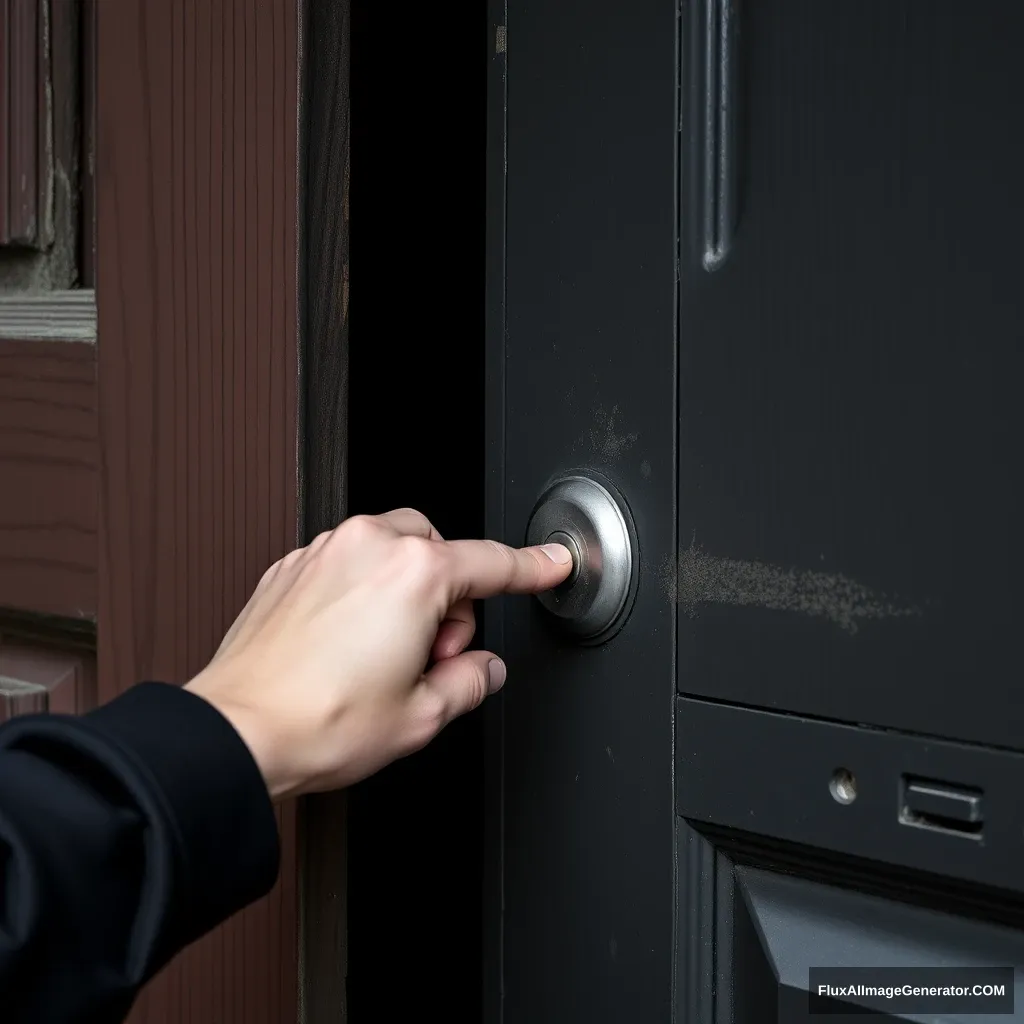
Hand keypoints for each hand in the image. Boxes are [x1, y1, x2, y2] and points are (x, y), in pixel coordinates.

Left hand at [185, 508, 572, 799]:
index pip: (493, 563)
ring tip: (385, 654)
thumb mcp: (421, 715)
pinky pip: (347, 562)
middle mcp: (367, 547)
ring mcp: (323, 552)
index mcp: (414, 575)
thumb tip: (481, 669)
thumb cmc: (318, 722)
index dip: (531, 567)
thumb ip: (469, 682)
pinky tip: (349, 644)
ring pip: (391, 551)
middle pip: (439, 551)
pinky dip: (363, 591)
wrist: (236, 733)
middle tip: (431, 656)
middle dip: (449, 599)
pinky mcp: (291, 567)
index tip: (551, 562)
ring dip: (405, 591)